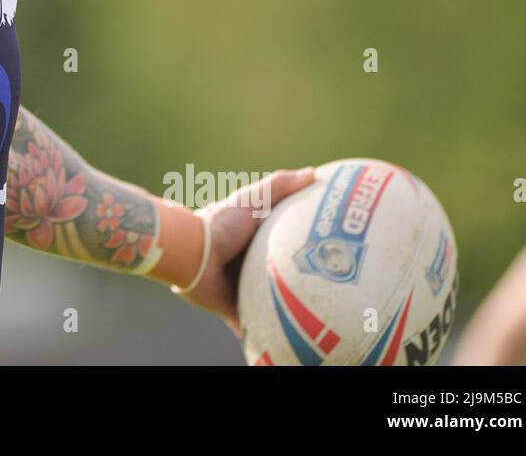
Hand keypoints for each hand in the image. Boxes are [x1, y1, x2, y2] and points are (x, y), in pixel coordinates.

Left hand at [173, 166, 316, 338]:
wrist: (192, 252)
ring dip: (288, 317)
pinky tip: (290, 351)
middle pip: (281, 278)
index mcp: (254, 242)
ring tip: (319, 328)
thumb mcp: (253, 199)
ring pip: (270, 306)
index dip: (306, 250)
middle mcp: (247, 266)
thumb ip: (280, 186)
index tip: (331, 255)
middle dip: (301, 288)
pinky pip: (254, 326)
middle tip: (333, 298)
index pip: (286, 246)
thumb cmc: (220, 223)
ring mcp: (240, 288)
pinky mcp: (233, 308)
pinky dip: (268, 339)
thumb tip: (315, 173)